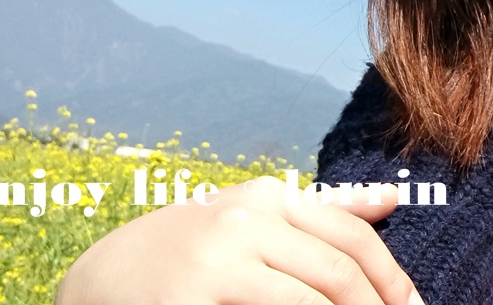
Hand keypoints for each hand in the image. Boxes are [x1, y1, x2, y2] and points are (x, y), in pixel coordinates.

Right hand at [56, 176, 421, 304]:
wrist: (98, 281)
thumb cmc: (187, 251)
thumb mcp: (251, 217)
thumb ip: (322, 210)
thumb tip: (392, 198)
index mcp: (267, 198)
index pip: (354, 238)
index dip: (394, 281)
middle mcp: (245, 222)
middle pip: (339, 274)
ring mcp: (215, 262)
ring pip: (309, 303)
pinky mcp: (189, 301)